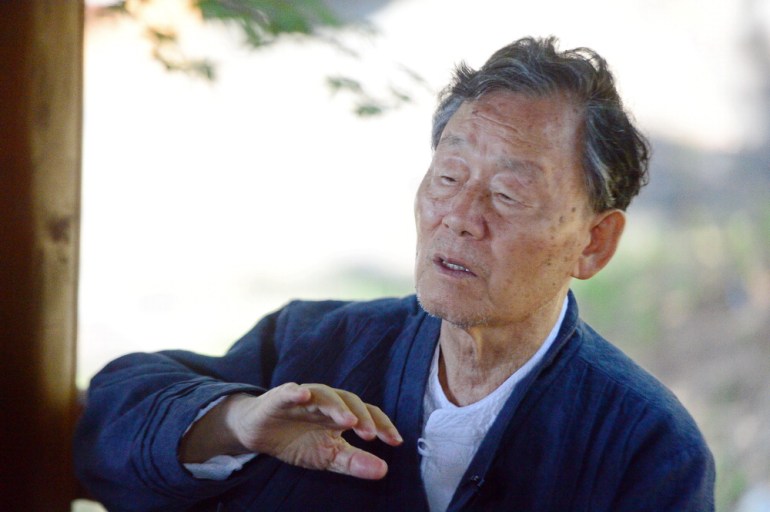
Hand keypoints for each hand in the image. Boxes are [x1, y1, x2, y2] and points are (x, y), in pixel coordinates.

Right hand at [180, 383, 401, 479]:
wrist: (259, 433)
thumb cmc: (297, 441)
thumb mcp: (327, 456)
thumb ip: (353, 462)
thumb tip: (383, 471)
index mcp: (340, 414)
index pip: (367, 414)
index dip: (382, 425)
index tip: (396, 442)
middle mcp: (326, 402)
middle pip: (348, 400)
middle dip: (361, 416)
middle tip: (371, 435)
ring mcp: (304, 397)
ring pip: (324, 395)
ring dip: (337, 406)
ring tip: (347, 421)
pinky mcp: (280, 397)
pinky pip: (290, 392)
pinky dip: (297, 393)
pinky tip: (304, 396)